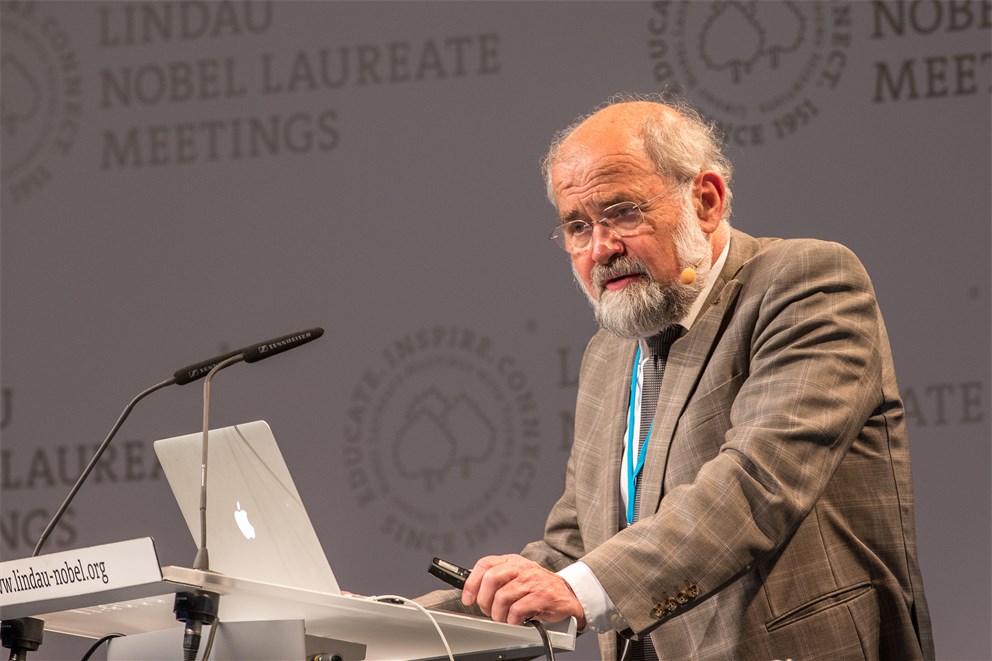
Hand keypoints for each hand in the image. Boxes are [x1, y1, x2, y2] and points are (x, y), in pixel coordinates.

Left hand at [461, 554, 586, 628]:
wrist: (567, 594)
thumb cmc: (538, 588)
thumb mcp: (517, 576)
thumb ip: (497, 578)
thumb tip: (471, 588)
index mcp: (512, 561)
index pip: (485, 564)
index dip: (472, 582)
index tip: (468, 598)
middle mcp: (521, 568)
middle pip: (491, 579)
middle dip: (484, 600)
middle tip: (488, 611)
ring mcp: (532, 581)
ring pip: (502, 598)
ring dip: (498, 615)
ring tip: (503, 619)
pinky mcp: (541, 596)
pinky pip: (517, 610)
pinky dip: (511, 621)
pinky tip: (515, 622)